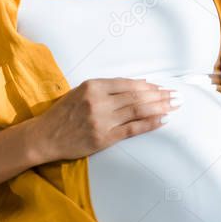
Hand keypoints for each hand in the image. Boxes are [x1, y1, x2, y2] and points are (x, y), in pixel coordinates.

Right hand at [35, 78, 181, 161]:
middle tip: (176, 95)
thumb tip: (137, 86)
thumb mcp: (80, 92)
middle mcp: (98, 101)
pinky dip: (149, 123)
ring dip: (159, 107)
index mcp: (92, 86)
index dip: (147, 86)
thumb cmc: (63, 114)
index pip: (127, 84)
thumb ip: (105, 89)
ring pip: (137, 110)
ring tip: (174, 105)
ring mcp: (102, 120)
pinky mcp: (103, 137)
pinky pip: (132, 129)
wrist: (44, 136)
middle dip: (159, 95)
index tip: (161, 87)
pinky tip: (162, 120)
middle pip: (136, 96)